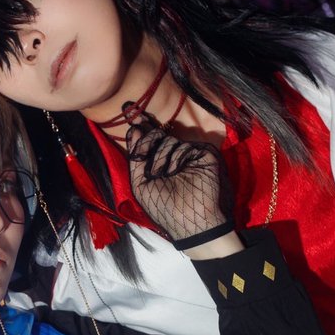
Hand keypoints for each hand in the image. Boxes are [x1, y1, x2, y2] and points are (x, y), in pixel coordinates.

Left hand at [125, 105, 234, 247]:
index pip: (149, 138)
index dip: (141, 127)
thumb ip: (135, 157)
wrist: (188, 222)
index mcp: (157, 162)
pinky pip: (185, 146)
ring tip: (163, 175)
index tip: (130, 112)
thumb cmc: (163, 208)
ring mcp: (189, 155)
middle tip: (143, 158)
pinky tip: (176, 171)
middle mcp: (173, 156)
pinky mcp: (204, 155)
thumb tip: (133, 128)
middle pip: (157, 134)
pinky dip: (177, 158)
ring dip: (161, 158)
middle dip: (147, 143)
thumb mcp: (140, 184)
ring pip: (169, 140)